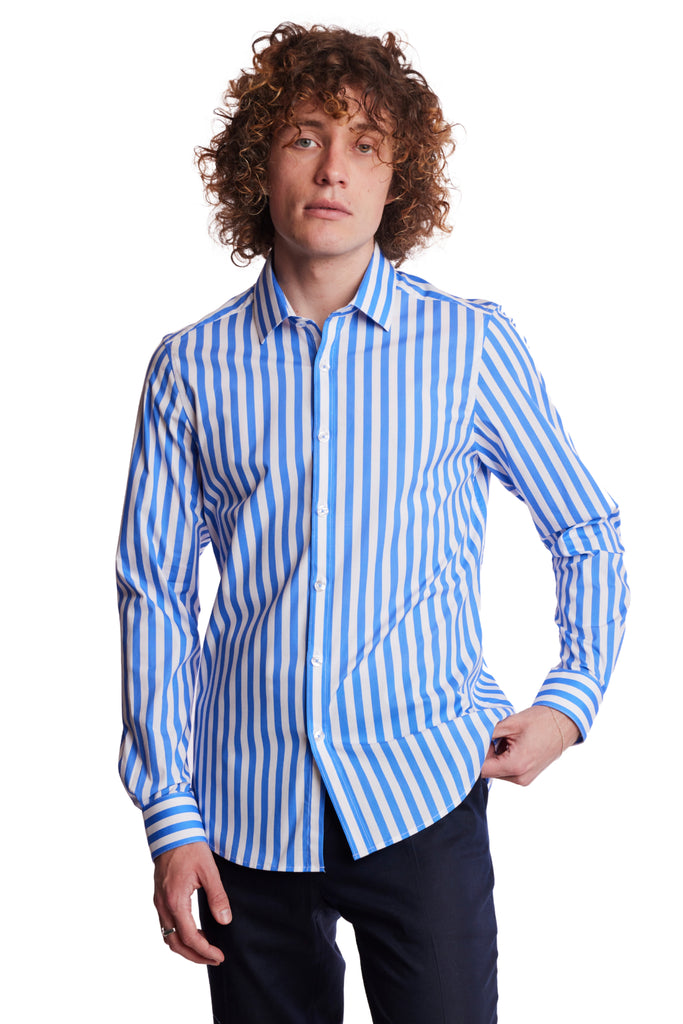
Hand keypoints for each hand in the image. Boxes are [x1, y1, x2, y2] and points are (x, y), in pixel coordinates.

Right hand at [154, 841, 230, 964]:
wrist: (171, 831)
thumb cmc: (190, 847)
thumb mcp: (209, 870)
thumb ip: (217, 897)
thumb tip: (225, 920)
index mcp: (176, 900)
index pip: (190, 937)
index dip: (205, 951)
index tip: (219, 956)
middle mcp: (163, 905)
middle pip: (175, 943)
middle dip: (194, 956)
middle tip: (214, 958)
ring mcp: (159, 902)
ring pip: (167, 936)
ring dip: (185, 947)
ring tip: (205, 949)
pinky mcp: (159, 897)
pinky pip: (165, 925)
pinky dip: (178, 935)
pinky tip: (194, 931)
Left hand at [481, 706, 580, 786]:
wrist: (563, 723)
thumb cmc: (540, 721)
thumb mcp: (510, 724)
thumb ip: (487, 733)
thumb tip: (470, 738)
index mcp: (515, 766)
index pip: (481, 769)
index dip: (474, 754)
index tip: (473, 741)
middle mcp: (520, 778)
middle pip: (488, 771)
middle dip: (484, 754)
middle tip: (490, 736)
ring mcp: (524, 779)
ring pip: (496, 771)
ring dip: (494, 757)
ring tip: (504, 739)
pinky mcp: (526, 776)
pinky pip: (506, 770)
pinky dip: (503, 759)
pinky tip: (510, 745)